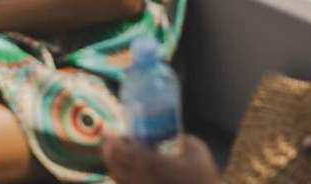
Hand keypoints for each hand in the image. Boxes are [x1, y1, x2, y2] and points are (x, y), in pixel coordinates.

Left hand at [102, 134, 216, 183]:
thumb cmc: (203, 177)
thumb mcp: (197, 150)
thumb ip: (184, 138)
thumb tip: (177, 134)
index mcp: (153, 163)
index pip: (126, 151)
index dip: (116, 141)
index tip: (114, 133)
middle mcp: (142, 177)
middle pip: (115, 163)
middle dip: (108, 150)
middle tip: (108, 141)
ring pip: (117, 177)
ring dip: (112, 163)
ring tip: (112, 154)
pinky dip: (119, 176)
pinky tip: (123, 169)